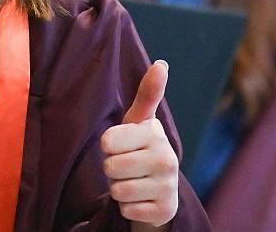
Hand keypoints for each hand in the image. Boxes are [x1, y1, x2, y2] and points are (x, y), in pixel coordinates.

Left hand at [101, 61, 178, 226]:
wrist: (160, 188)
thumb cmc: (139, 146)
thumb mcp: (138, 121)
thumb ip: (147, 93)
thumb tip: (161, 63)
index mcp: (154, 133)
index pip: (108, 141)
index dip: (107, 146)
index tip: (118, 144)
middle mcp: (167, 158)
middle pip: (111, 168)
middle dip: (112, 169)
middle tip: (125, 165)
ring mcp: (168, 186)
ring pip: (118, 191)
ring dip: (118, 189)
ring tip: (132, 181)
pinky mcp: (165, 211)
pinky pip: (127, 210)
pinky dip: (127, 208)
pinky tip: (140, 198)